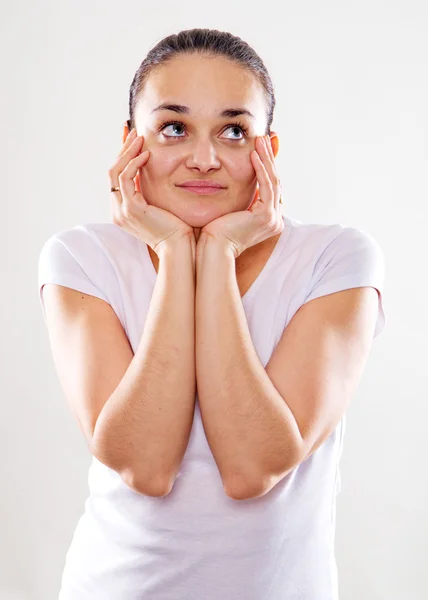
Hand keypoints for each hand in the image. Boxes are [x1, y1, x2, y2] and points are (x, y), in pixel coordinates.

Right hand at [109, 128, 193, 255]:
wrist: (179, 247)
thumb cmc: (176, 228)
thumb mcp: (159, 205)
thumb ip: (151, 191)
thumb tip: (152, 171)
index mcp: (122, 210)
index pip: (116, 177)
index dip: (122, 156)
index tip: (131, 139)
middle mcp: (117, 210)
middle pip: (112, 171)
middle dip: (123, 149)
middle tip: (133, 131)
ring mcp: (121, 211)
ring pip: (115, 172)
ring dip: (127, 152)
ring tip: (140, 137)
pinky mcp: (131, 209)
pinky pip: (126, 178)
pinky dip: (134, 163)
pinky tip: (146, 154)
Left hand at [198, 135, 283, 257]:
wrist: (212, 248)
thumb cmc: (215, 232)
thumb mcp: (231, 209)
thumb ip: (239, 198)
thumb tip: (236, 181)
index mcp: (269, 220)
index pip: (270, 187)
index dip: (266, 165)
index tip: (260, 147)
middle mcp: (275, 220)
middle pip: (274, 181)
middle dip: (269, 158)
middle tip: (263, 137)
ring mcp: (273, 219)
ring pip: (272, 181)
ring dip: (266, 158)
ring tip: (259, 140)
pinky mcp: (266, 216)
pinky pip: (266, 186)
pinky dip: (260, 169)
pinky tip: (254, 154)